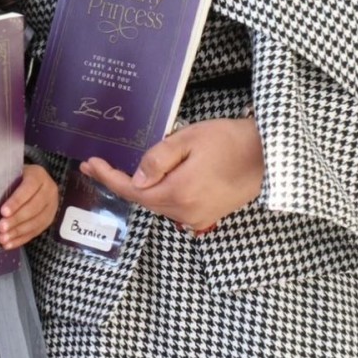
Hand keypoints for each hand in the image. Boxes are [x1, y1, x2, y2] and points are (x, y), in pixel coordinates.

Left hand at [0, 163, 59, 249]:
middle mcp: (49, 191)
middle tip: (0, 227)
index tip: (2, 212)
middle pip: (33, 208)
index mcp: (38, 175)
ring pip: (36, 222)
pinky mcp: (49, 220)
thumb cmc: (16, 177)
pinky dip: (21, 239)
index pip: (28, 189)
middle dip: (16, 220)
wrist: (33, 181)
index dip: (16, 201)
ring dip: (17, 232)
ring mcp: (51, 207)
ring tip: (2, 238)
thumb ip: (4, 183)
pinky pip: (35, 232)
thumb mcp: (12, 174)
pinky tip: (9, 244)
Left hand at [80, 116, 264, 232]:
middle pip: (142, 200)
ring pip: (157, 205)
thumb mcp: (188, 139)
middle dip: (118, 183)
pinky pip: (173, 207)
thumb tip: (135, 179)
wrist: (268, 155)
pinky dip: (157, 195)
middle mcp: (184, 213)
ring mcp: (197, 218)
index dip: (107, 178)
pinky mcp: (208, 216)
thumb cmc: (229, 141)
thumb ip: (158, 159)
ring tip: (117, 171)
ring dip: (137, 190)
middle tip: (96, 165)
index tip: (89, 164)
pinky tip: (150, 182)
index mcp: (177, 194)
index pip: (131, 190)